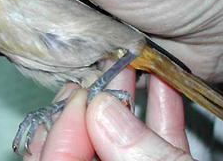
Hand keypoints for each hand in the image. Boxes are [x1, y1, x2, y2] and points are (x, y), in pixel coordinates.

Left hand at [24, 72, 192, 160]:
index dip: (62, 126)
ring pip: (114, 139)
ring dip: (121, 101)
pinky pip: (152, 143)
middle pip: (78, 144)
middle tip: (92, 75)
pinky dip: (158, 116)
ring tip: (124, 70)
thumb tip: (102, 109)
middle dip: (86, 104)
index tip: (80, 94)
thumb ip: (133, 153)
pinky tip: (161, 86)